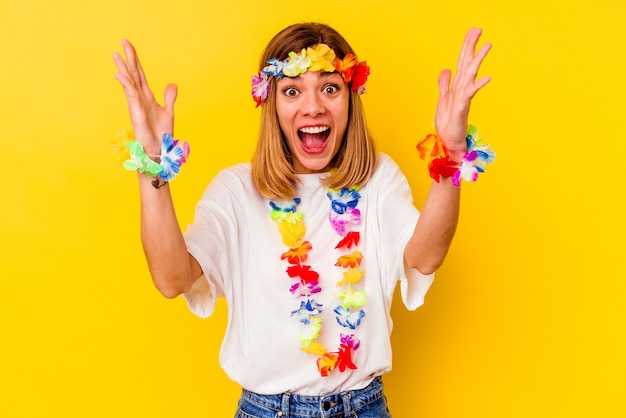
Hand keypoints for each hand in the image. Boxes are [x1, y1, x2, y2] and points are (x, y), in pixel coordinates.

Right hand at [112, 40, 177, 154]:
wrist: (158, 150)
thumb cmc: (160, 133)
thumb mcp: (168, 112)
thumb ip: (170, 97)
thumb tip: (172, 84)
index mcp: (146, 96)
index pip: (140, 74)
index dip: (135, 60)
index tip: (129, 46)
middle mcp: (139, 98)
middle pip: (133, 74)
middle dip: (128, 58)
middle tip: (123, 42)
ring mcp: (136, 105)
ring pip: (129, 82)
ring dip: (123, 69)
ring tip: (116, 54)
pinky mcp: (136, 113)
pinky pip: (131, 96)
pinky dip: (126, 85)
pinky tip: (120, 75)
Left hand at [435, 28, 490, 159]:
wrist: (449, 141)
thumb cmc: (448, 122)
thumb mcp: (443, 99)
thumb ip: (445, 84)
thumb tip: (446, 69)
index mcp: (457, 86)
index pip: (462, 61)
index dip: (466, 46)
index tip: (473, 31)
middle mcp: (462, 89)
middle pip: (467, 63)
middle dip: (472, 46)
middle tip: (479, 29)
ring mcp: (463, 97)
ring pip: (471, 75)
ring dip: (478, 60)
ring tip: (487, 45)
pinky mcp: (462, 108)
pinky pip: (470, 94)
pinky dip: (477, 85)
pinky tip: (487, 77)